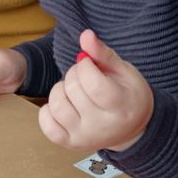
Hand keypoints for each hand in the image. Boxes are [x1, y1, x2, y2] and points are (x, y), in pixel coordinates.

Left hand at [38, 29, 153, 150]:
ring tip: (74, 89)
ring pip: (57, 105)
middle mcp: (102, 126)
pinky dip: (49, 109)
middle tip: (85, 76)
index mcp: (121, 107)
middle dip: (74, 74)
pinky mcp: (69, 143)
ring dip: (61, 89)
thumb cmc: (128, 94)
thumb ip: (102, 53)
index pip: (93, 84)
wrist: (131, 129)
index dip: (85, 66)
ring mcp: (84, 137)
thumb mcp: (123, 71)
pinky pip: (46, 123)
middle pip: (73, 90)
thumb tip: (85, 35)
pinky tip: (64, 103)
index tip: (89, 63)